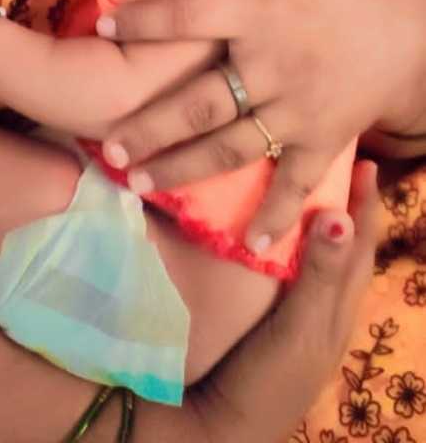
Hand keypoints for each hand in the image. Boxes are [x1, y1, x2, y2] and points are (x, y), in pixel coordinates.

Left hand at [100, 0, 424, 249]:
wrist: (415, 39)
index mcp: (265, 10)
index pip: (192, 14)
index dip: (146, 21)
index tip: (105, 31)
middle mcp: (273, 64)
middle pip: (200, 98)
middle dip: (151, 124)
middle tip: (107, 143)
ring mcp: (297, 109)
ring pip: (230, 145)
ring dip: (182, 166)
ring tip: (137, 181)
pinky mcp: (323, 140)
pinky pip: (294, 181)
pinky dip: (276, 214)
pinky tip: (251, 242)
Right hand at [185, 162, 377, 442]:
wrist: (213, 429)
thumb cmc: (264, 380)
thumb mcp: (299, 329)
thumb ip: (320, 276)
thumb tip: (342, 215)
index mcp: (336, 310)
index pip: (358, 247)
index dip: (364, 205)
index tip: (364, 162)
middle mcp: (319, 311)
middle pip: (339, 251)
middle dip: (342, 208)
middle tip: (333, 164)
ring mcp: (290, 320)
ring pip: (310, 261)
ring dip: (311, 224)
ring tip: (299, 186)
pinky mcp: (261, 325)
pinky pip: (283, 275)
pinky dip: (282, 247)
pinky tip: (262, 231)